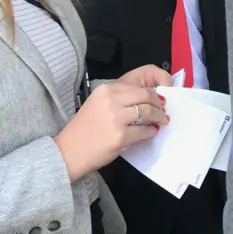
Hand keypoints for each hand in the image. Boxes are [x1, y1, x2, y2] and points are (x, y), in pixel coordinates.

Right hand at [55, 65, 170, 182]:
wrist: (69, 151)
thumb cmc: (84, 128)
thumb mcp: (99, 103)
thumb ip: (120, 98)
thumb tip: (146, 98)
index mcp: (106, 89)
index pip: (137, 82)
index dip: (154, 88)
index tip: (162, 95)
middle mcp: (111, 99)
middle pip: (146, 94)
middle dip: (159, 102)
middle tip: (163, 109)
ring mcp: (115, 117)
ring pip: (148, 111)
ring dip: (159, 116)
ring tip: (162, 121)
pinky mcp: (120, 136)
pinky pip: (144, 130)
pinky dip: (151, 131)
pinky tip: (151, 132)